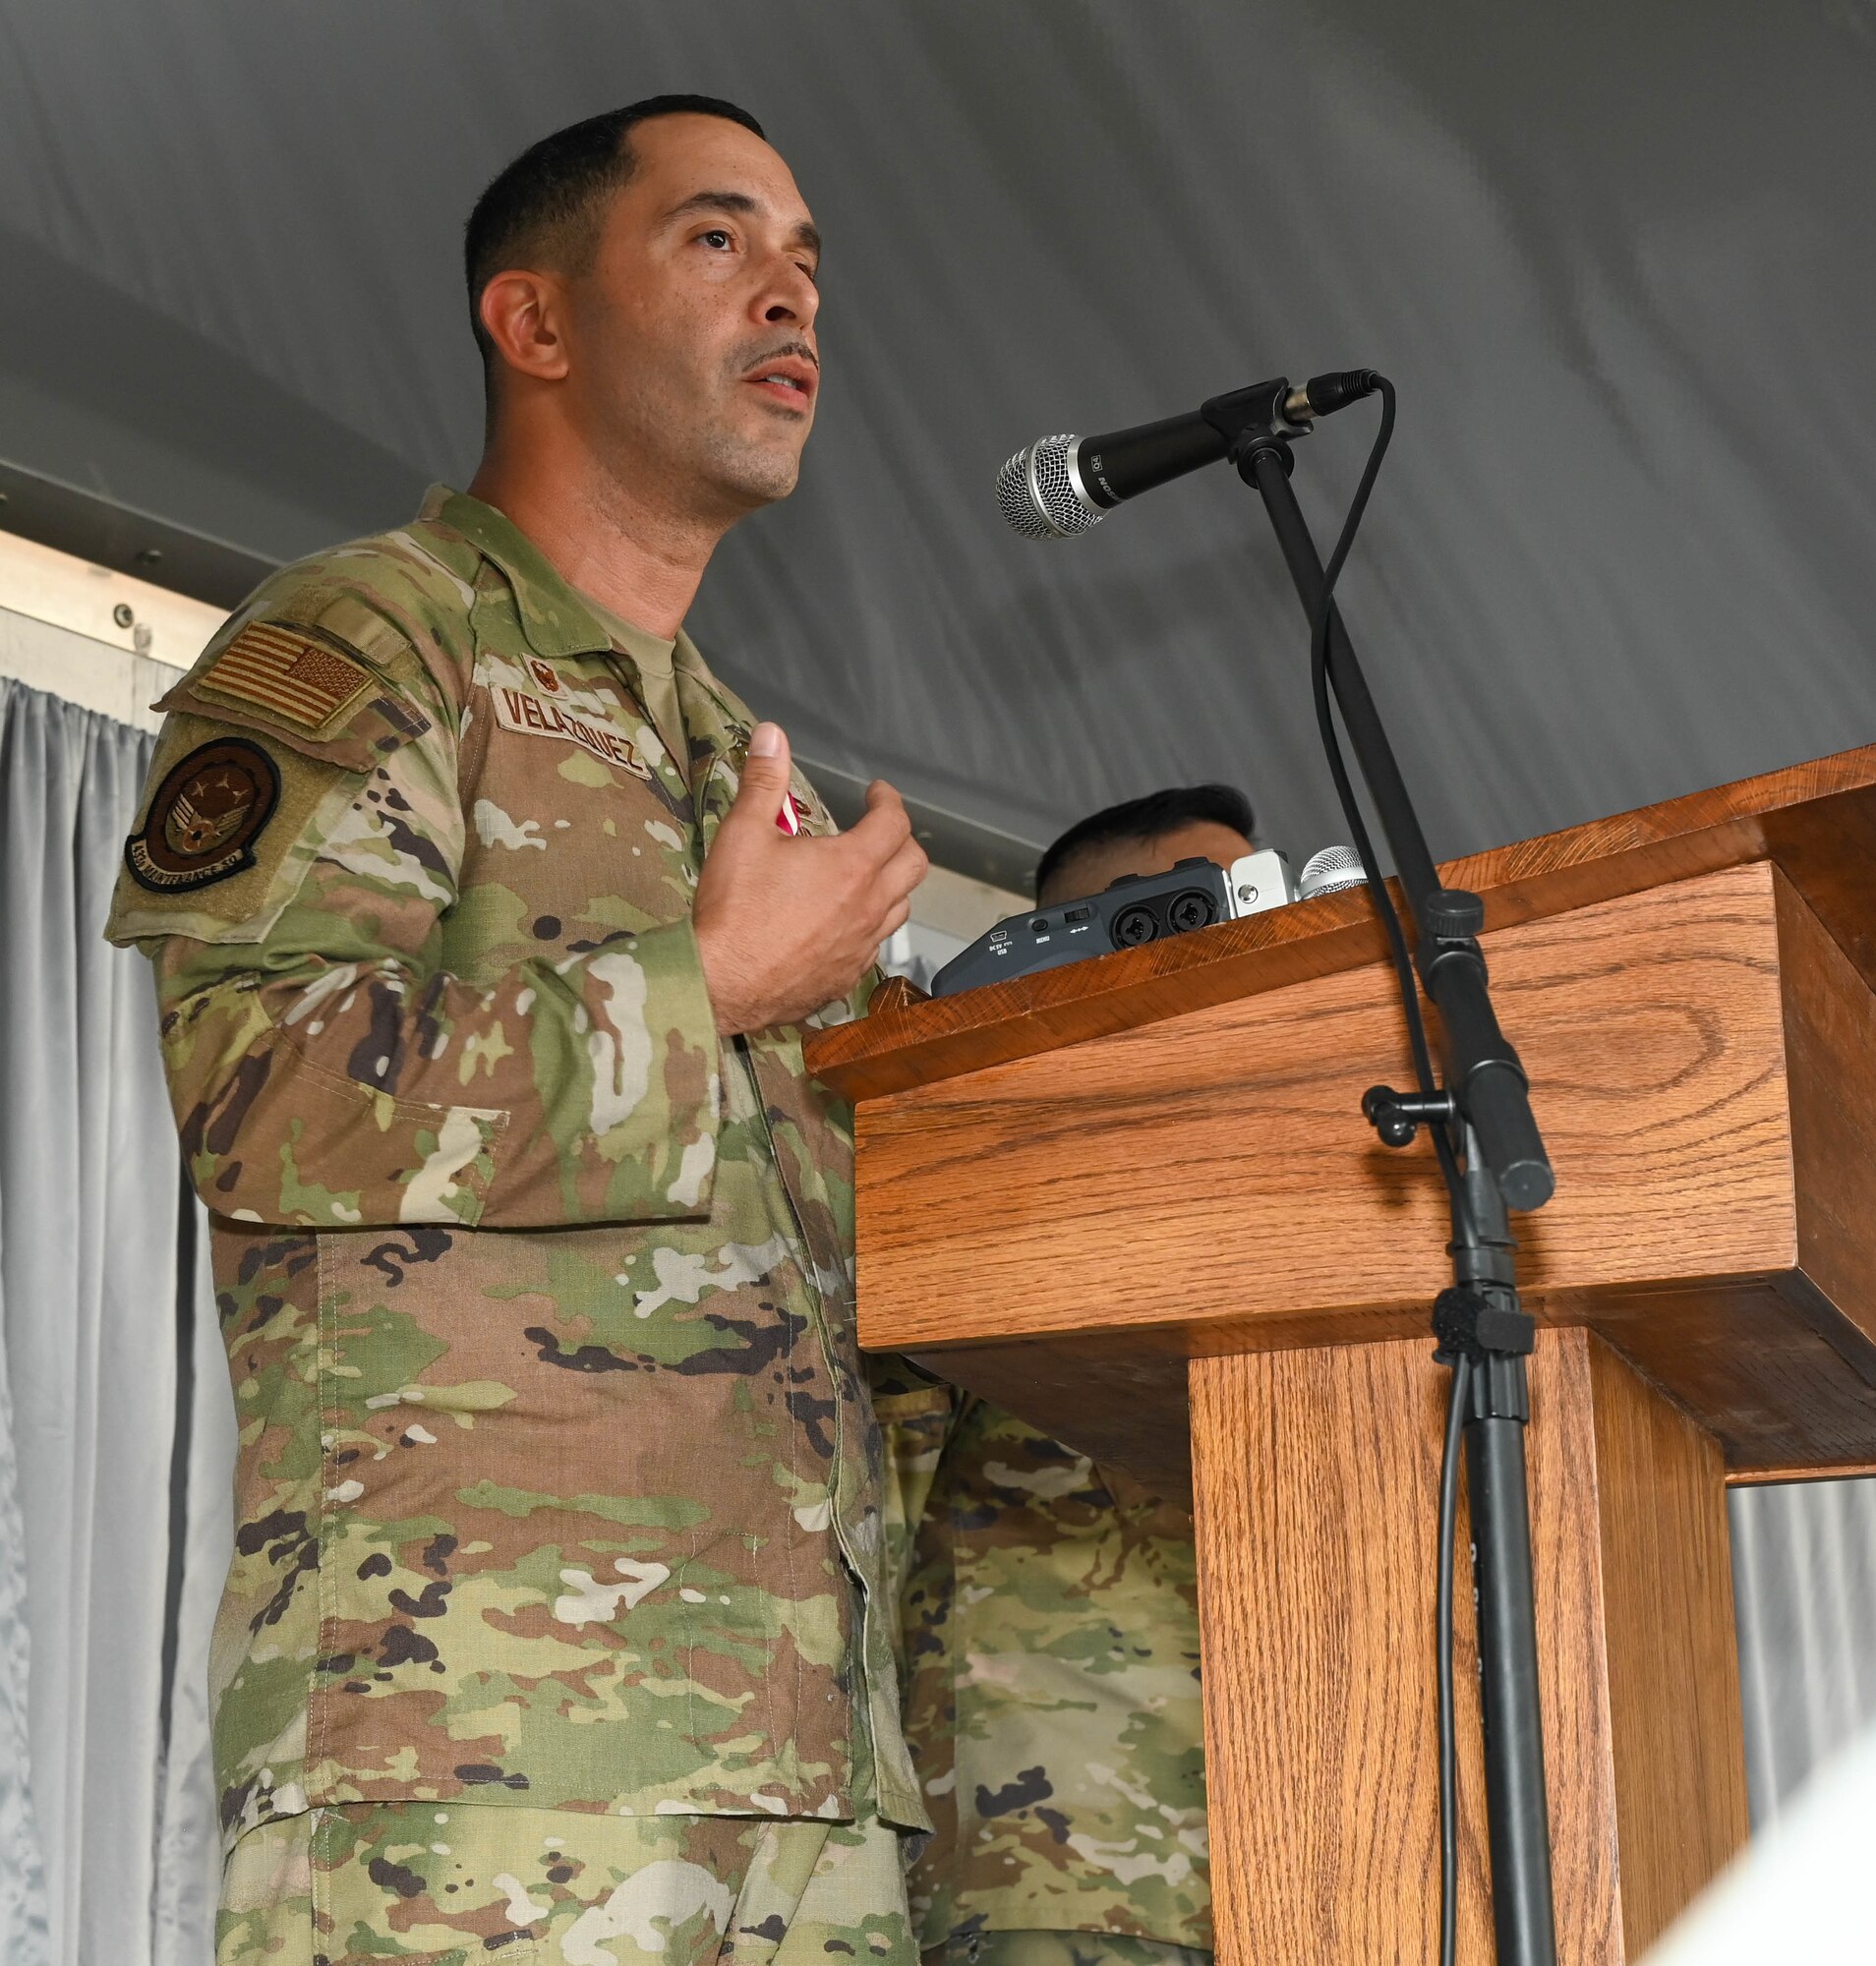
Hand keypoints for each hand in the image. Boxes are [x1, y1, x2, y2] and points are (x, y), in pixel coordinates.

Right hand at [693, 723, 927, 1035]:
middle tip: (879, 829)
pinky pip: (875, 945)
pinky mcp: (847, 976)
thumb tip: (772, 736)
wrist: (722, 984)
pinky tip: (844, 922)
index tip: (876, 793)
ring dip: (891, 884)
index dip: (888, 801)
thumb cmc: (734, 910)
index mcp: (851, 866)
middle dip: (902, 840)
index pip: (894, 822)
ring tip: (866, 874)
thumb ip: (763, 781)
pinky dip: (869, 925)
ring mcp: (862, 945)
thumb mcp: (743, 834)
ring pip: (901, 908)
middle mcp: (868, 906)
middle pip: (914, 865)